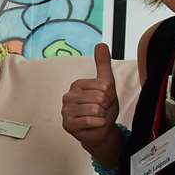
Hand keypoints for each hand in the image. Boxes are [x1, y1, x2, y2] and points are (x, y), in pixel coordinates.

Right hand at [61, 42, 121, 158]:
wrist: (101, 130)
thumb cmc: (103, 108)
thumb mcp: (106, 84)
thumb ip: (103, 64)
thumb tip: (100, 44)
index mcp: (77, 85)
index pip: (102, 86)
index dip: (109, 95)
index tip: (105, 100)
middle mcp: (68, 96)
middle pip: (99, 97)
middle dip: (105, 106)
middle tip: (101, 110)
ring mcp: (66, 110)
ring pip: (94, 109)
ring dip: (101, 115)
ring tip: (97, 117)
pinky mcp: (68, 124)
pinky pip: (89, 120)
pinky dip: (97, 124)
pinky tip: (94, 124)